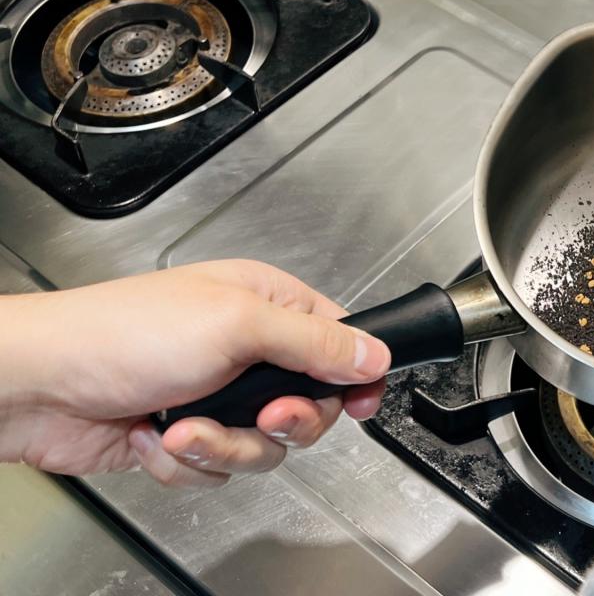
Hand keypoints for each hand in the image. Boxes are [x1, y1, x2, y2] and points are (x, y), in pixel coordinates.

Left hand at [0, 260, 389, 484]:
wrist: (39, 387)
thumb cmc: (123, 333)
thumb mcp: (236, 325)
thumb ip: (315, 341)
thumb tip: (376, 352)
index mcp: (266, 304)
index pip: (339, 338)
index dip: (355, 374)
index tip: (360, 404)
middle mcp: (247, 348)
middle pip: (309, 404)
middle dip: (282, 421)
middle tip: (262, 414)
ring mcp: (217, 394)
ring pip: (265, 446)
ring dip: (224, 445)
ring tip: (184, 426)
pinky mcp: (188, 434)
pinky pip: (220, 467)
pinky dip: (188, 461)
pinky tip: (156, 434)